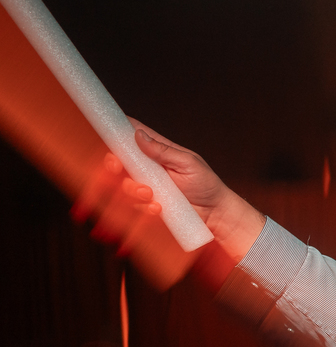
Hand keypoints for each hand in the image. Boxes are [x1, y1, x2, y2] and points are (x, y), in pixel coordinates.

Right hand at [124, 119, 264, 259]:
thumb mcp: (188, 163)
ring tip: (150, 194)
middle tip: (116, 167)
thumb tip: (139, 135)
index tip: (110, 138)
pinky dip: (144, 206)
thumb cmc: (206, 184)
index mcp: (158, 150)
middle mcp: (149, 166)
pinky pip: (135, 204)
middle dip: (113, 164)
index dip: (118, 134)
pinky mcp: (149, 203)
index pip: (133, 135)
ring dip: (132, 189)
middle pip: (119, 160)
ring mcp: (148, 185)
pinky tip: (158, 207)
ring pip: (124, 184)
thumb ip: (164, 151)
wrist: (215, 213)